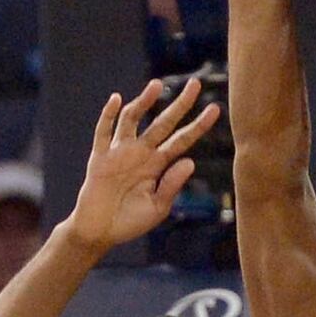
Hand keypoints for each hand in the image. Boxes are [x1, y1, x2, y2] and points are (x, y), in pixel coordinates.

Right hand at [64, 76, 219, 251]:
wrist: (99, 232)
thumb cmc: (130, 222)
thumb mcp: (157, 208)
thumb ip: (172, 185)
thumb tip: (190, 161)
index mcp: (158, 165)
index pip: (182, 140)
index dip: (198, 125)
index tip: (215, 109)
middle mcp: (141, 153)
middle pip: (163, 123)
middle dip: (180, 104)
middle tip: (195, 84)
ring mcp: (120, 153)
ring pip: (133, 120)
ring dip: (144, 102)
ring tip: (157, 85)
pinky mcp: (100, 158)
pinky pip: (103, 133)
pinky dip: (108, 115)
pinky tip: (117, 100)